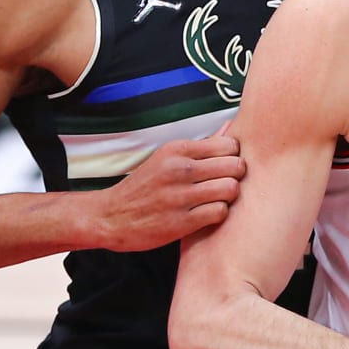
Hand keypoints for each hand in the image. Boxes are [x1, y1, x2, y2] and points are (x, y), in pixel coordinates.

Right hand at [87, 136, 245, 251]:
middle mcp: (178, 169)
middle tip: (224, 184)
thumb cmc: (145, 186)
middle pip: (235, 166)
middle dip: (236, 176)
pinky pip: (220, 212)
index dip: (233, 157)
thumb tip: (231, 127)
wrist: (111, 216)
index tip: (224, 167)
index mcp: (176, 150)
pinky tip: (207, 214)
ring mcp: (180, 196)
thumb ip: (201, 146)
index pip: (229, 145)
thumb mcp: (166, 158)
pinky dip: (219, 214)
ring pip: (231, 189)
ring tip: (217, 199)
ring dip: (229, 197)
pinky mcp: (181, 222)